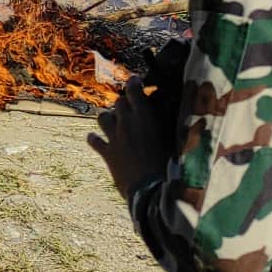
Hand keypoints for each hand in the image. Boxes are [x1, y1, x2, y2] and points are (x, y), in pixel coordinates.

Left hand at [86, 75, 171, 200]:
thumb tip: (176, 107)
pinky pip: (94, 140)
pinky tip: (97, 139)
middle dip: (125, 103)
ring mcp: (114, 138)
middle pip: (119, 102)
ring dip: (109, 117)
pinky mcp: (107, 153)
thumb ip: (172, 121)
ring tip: (116, 122)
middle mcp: (126, 123)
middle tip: (132, 108)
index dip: (134, 83)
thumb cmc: (172, 164)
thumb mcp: (176, 138)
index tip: (136, 81)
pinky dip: (95, 138)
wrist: (153, 190)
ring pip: (103, 117)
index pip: (133, 89)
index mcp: (144, 116)